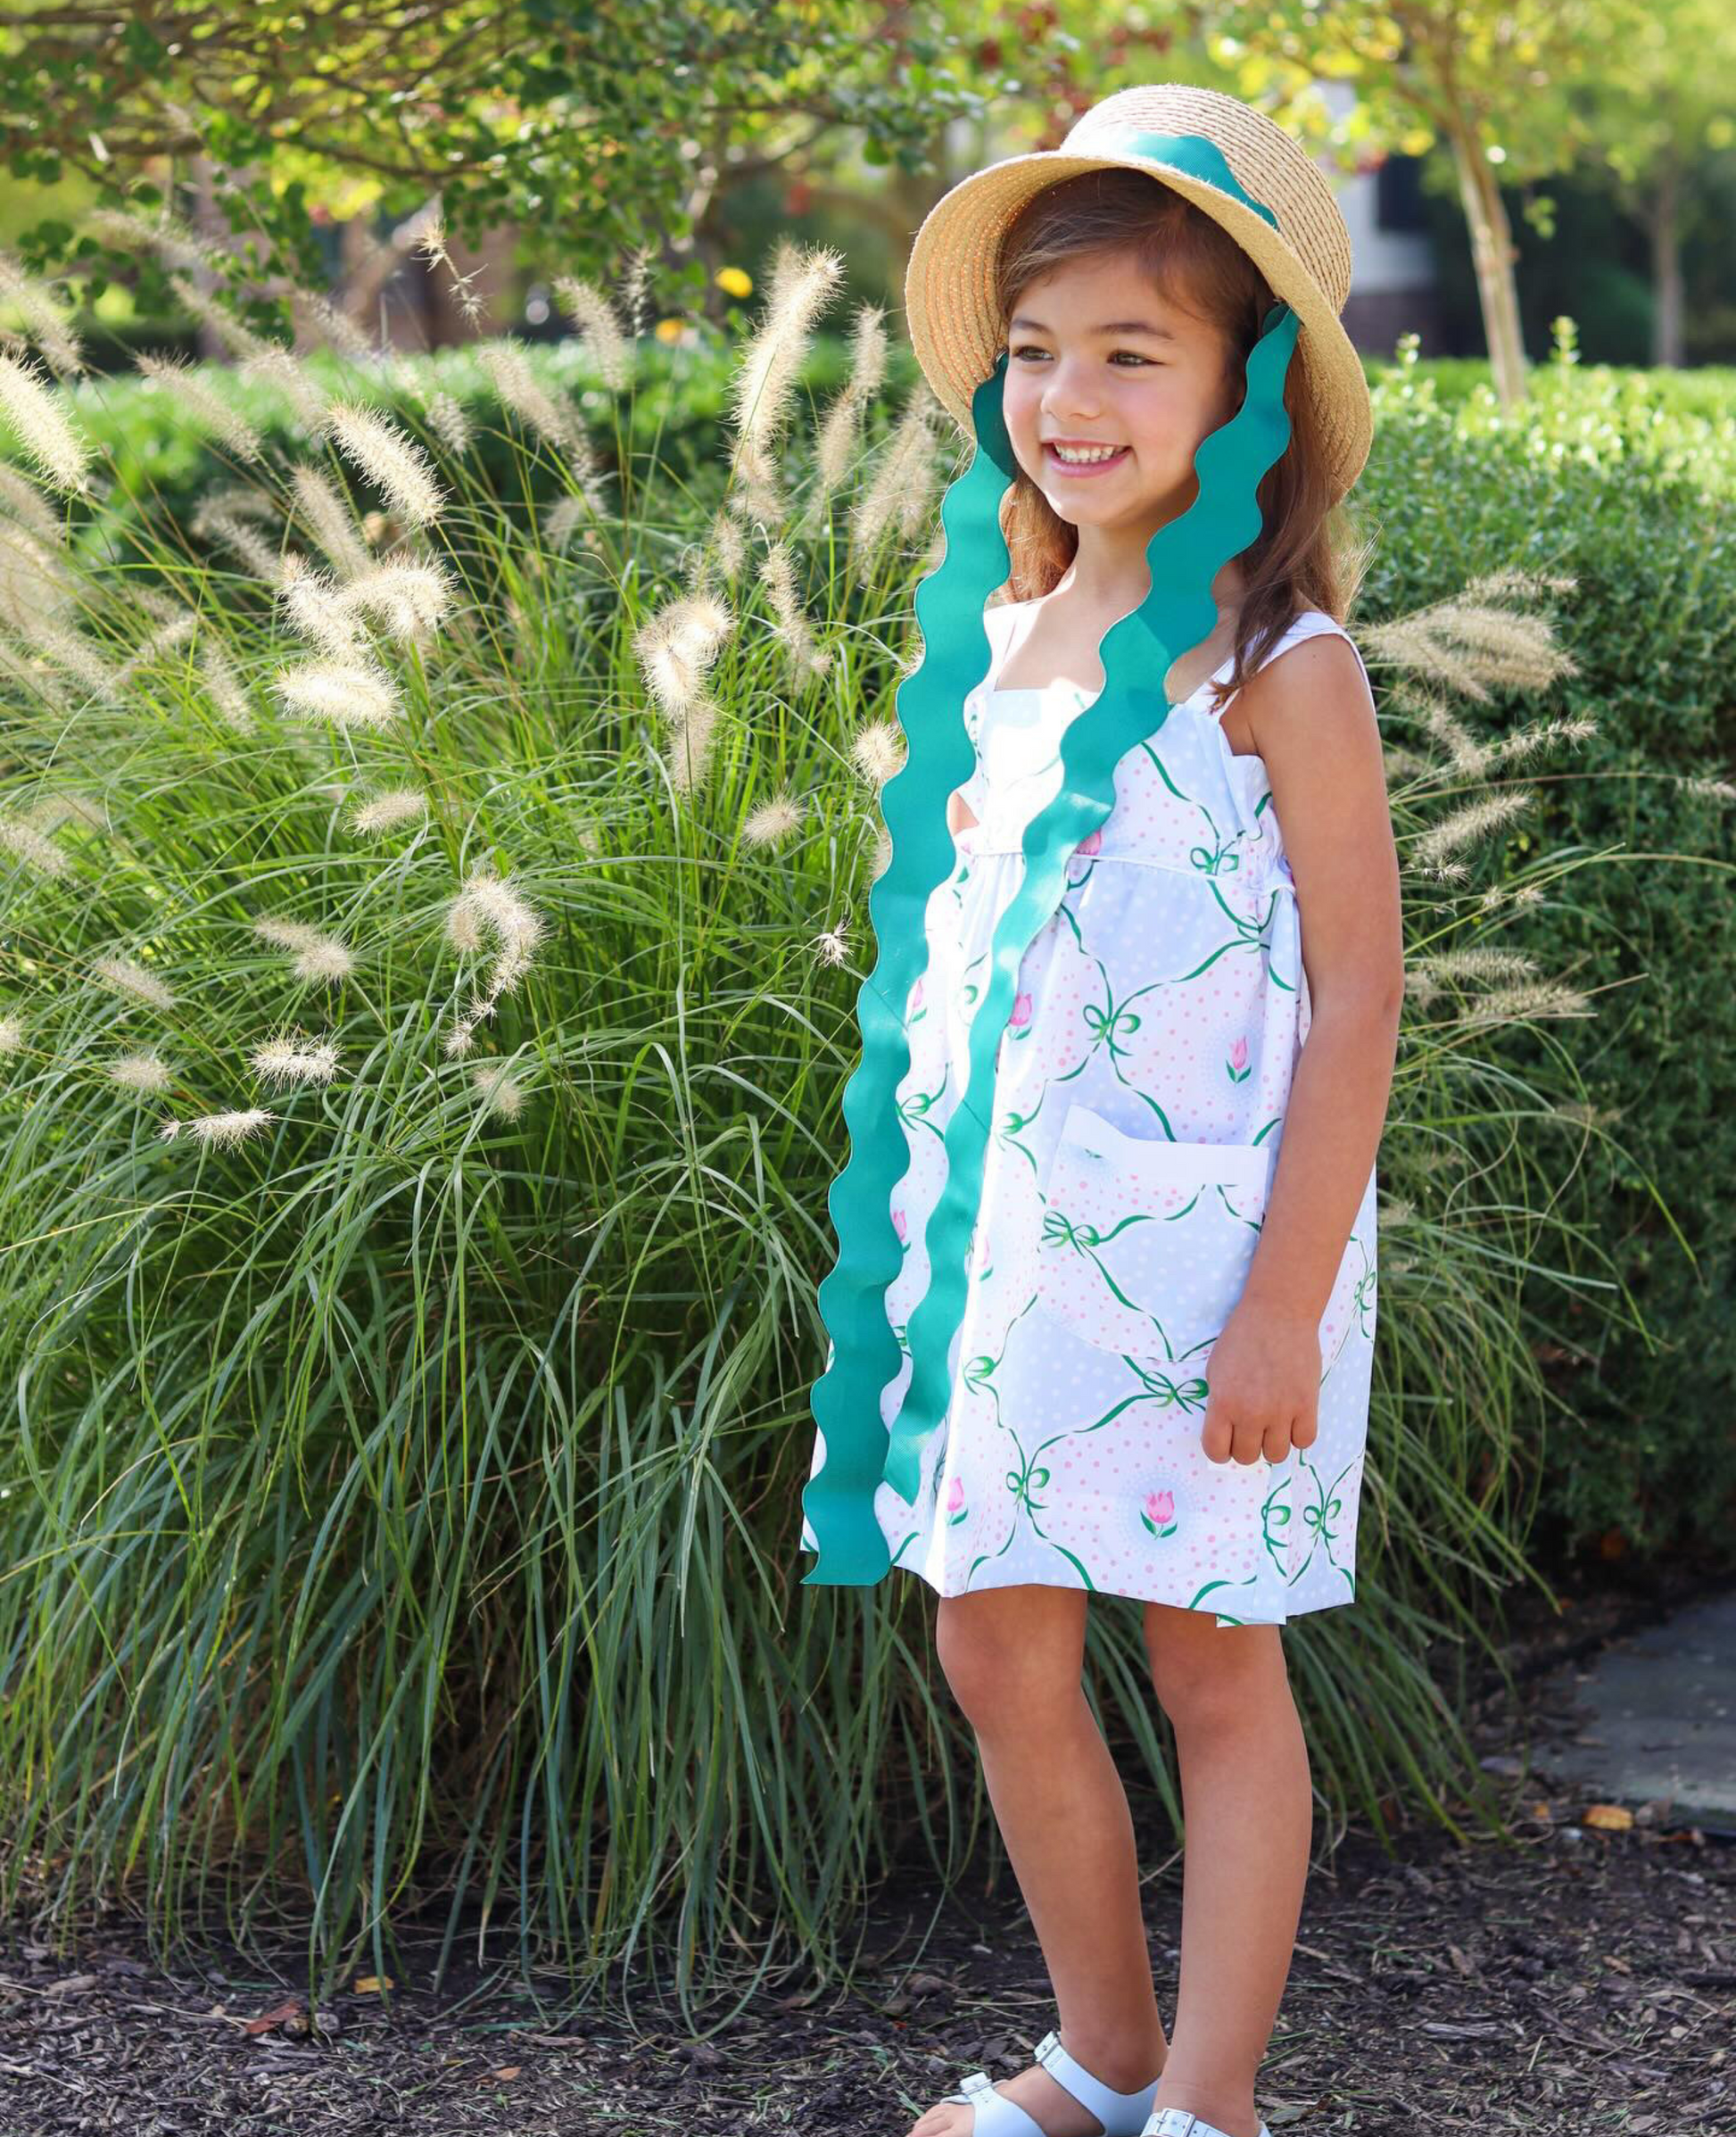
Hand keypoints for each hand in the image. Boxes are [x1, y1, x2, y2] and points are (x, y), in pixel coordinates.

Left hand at [1198, 1298, 1321, 1466]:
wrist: (1278, 1313)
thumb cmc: (1242, 1338)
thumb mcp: (1215, 1370)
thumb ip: (1219, 1403)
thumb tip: (1226, 1432)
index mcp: (1223, 1403)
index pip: (1216, 1451)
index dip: (1219, 1450)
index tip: (1225, 1440)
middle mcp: (1251, 1413)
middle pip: (1246, 1457)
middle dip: (1245, 1446)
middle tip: (1250, 1428)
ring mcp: (1281, 1411)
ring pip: (1276, 1455)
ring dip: (1272, 1444)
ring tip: (1272, 1425)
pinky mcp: (1308, 1405)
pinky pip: (1304, 1442)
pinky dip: (1298, 1435)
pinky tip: (1293, 1419)